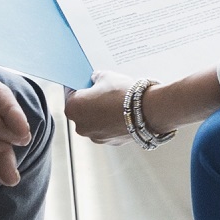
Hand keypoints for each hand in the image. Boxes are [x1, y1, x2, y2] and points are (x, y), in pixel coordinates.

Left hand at [69, 71, 219, 146]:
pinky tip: (123, 112)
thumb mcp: (106, 76)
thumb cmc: (124, 92)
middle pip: (81, 110)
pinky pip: (107, 129)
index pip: (70, 92)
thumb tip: (95, 80)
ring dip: (101, 113)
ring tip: (116, 102)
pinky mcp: (110, 142)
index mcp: (72, 108)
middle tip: (103, 90)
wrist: (148, 110)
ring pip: (95, 121)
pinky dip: (112, 122)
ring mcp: (95, 137)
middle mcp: (79, 126)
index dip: (79, 85)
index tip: (86, 82)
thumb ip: (96, 78)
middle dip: (90, 101)